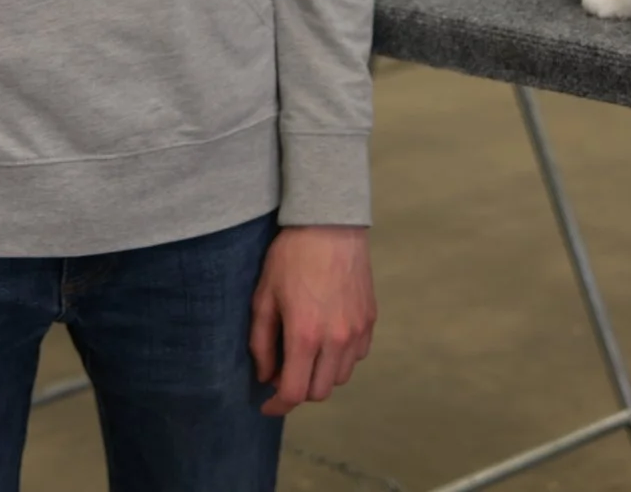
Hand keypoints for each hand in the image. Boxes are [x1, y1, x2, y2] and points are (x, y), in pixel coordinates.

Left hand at [249, 225, 376, 416]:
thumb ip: (261, 342)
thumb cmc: (291, 257)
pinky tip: (326, 339)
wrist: (329, 224)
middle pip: (319, 392)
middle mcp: (336, 339)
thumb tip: (265, 375)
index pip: (294, 392)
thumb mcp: (264, 297)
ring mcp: (357, 331)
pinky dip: (340, 359)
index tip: (266, 405)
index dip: (277, 406)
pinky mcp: (370, 320)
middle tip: (282, 373)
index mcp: (305, 335)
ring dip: (320, 375)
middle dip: (298, 391)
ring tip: (305, 354)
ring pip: (340, 377)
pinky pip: (356, 356)